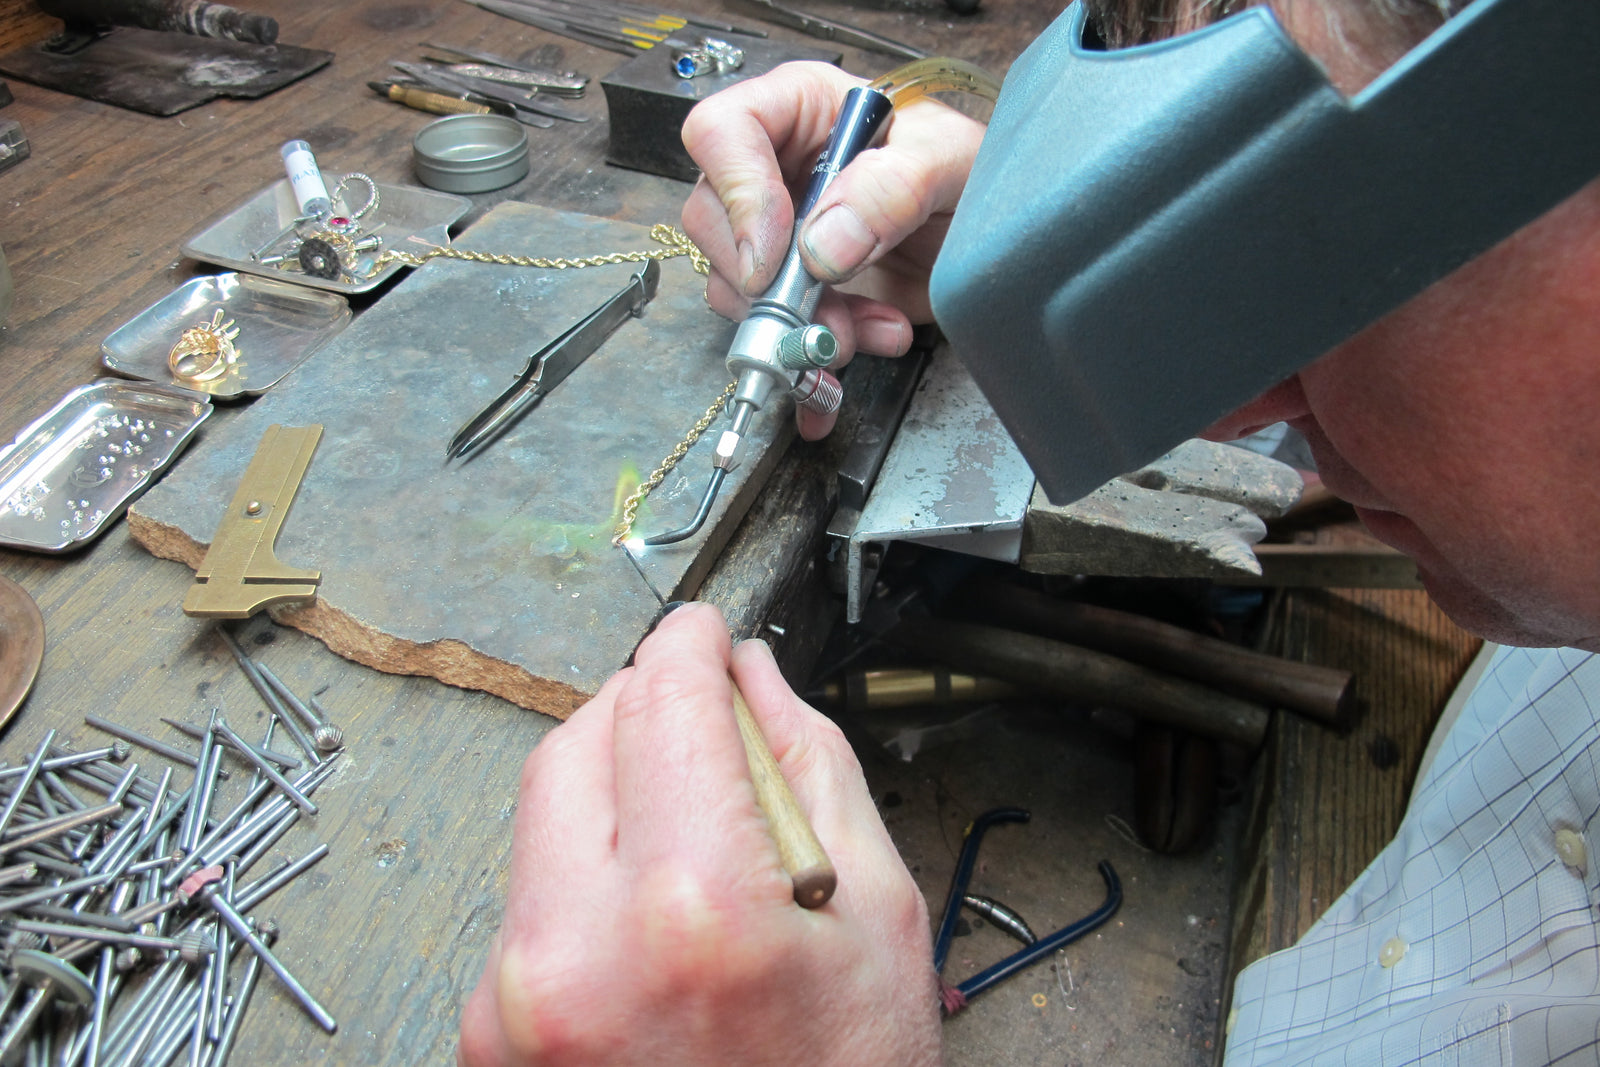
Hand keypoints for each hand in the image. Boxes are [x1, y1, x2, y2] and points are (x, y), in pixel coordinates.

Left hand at [458, 602, 940, 1066]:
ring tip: (692, 847)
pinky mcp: (487, 1035)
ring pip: (541, 818)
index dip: (686, 647)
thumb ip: (806, 770)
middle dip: (637, 711)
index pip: (660, 705)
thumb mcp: (877, 922)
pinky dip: (583, 875)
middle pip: (575, 746)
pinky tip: (650, 918)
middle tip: (700, 723)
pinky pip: (528, 899)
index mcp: (692, 913)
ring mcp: (515, 1002)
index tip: (700, 632)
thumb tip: (751, 679)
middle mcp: (575, 953)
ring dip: (610, 795)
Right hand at [681, 62, 985, 438]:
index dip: (737, 195)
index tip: (773, 255)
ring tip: (867, 334)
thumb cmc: (970, 173)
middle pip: (713, 221)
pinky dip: (799, 371)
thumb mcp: (949, 162)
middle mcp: (774, 168)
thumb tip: (822, 246)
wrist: (992, 235)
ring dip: (797, 329)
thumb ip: (892, 189)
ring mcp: (777, 234)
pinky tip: (827, 391)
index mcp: (799, 108)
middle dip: (768, 285)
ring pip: (738, 288)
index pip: (722, 133)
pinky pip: (768, 334)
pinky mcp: (793, 292)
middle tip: (825, 316)